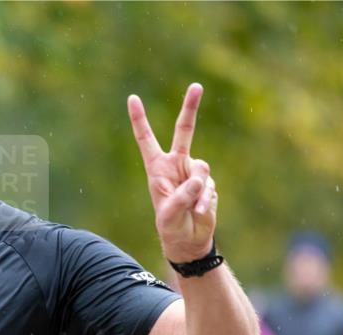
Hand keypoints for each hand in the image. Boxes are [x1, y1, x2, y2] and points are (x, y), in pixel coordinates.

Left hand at [127, 83, 216, 262]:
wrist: (188, 240)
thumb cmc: (170, 226)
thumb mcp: (169, 214)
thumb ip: (182, 196)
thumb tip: (199, 179)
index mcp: (157, 168)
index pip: (146, 139)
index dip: (140, 119)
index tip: (133, 98)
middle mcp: (176, 164)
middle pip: (184, 131)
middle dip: (191, 108)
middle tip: (196, 86)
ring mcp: (193, 172)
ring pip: (201, 168)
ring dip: (197, 190)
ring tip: (192, 208)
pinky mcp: (208, 183)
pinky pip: (209, 186)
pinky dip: (204, 200)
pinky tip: (199, 212)